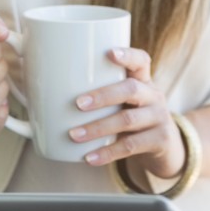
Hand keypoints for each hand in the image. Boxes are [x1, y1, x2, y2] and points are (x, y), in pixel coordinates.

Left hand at [70, 47, 184, 177]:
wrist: (167, 146)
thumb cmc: (133, 116)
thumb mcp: (125, 101)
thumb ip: (100, 93)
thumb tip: (41, 94)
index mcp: (144, 80)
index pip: (141, 60)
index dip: (127, 55)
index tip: (109, 53)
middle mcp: (154, 95)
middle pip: (132, 89)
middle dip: (103, 96)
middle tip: (78, 104)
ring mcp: (159, 118)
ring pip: (128, 120)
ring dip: (98, 128)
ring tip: (74, 135)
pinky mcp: (160, 140)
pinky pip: (130, 146)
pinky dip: (107, 153)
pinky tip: (89, 157)